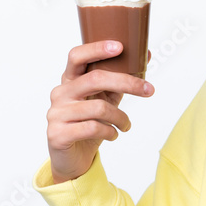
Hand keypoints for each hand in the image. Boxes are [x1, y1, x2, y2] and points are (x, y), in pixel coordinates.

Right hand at [46, 41, 153, 183]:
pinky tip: (113, 135)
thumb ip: (121, 79)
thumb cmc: (90, 123)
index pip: (77, 56)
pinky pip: (92, 128)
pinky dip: (111, 132)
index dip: (97, 49)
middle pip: (94, 79)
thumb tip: (146, 54)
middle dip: (126, 83)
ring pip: (98, 107)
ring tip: (126, 124)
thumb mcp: (106, 99)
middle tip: (149, 90)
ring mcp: (56, 113)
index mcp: (70, 80)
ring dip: (120, 117)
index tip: (120, 47)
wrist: (73, 158)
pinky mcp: (58, 134)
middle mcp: (60, 93)